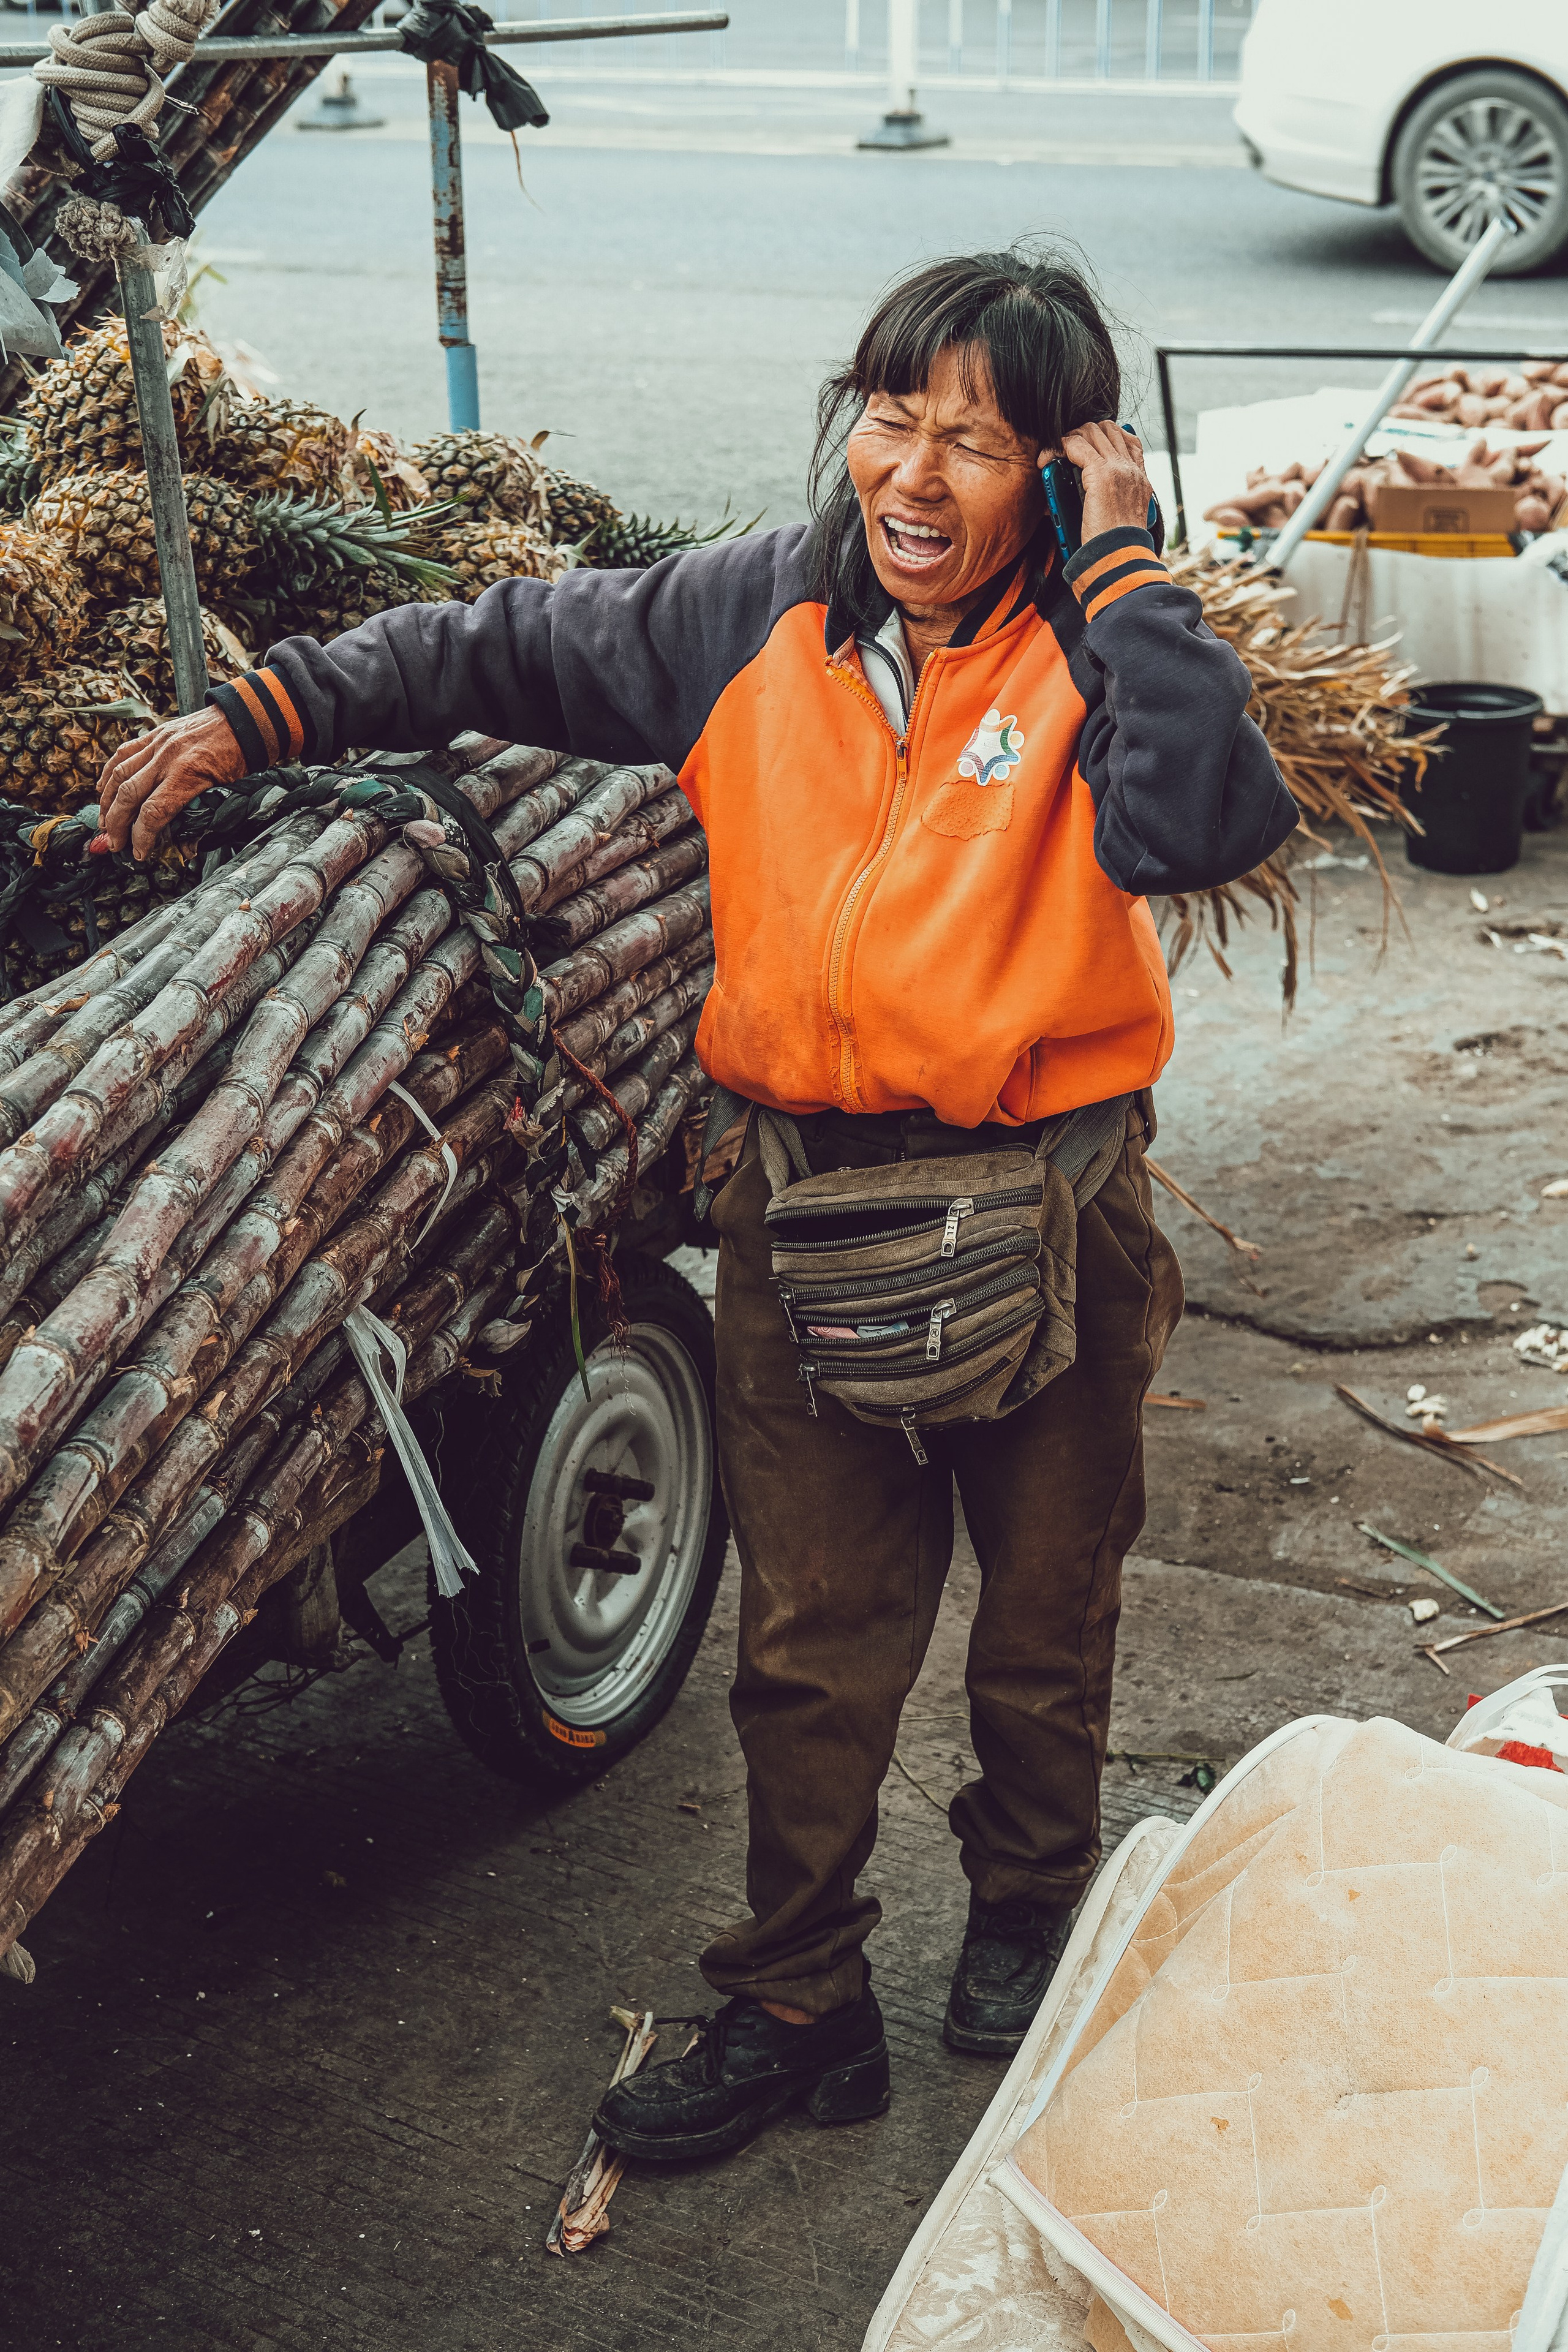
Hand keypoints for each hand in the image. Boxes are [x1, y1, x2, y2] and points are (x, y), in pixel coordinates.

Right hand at [97, 705, 246, 861]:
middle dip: (117, 824)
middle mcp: (168, 758)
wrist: (244, 720)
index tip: (140, 853)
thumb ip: (205, 820)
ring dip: (107, 802)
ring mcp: (159, 744)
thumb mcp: (228, 792)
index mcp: (188, 775)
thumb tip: (186, 849)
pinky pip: (124, 753)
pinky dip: (109, 773)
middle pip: (129, 795)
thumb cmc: (239, 757)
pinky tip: (102, 789)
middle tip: (115, 843)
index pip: (153, 812)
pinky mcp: (155, 735)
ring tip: (104, 822)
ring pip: (119, 774)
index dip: (142, 837)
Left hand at [1054, 421, 1153, 543]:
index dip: (1105, 437)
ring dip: (1070, 437)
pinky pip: (1077, 445)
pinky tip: (1049, 458)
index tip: (1087, 446)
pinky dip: (1060, 446)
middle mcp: (1132, 470)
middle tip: (1066, 449)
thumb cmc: (1116, 548)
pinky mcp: (1101, 474)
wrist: (1121, 558)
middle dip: (1084, 432)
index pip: (1128, 440)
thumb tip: (1087, 498)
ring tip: (1055, 453)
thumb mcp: (1121, 520)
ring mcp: (1118, 469)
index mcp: (1140, 480)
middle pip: (1108, 429)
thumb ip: (1112, 502)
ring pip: (1092, 431)